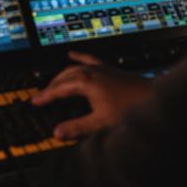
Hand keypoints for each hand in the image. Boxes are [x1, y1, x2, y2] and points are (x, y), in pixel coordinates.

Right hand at [32, 51, 151, 139]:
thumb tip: (58, 132)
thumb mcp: (101, 122)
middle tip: (42, 96)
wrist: (151, 98)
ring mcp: (100, 68)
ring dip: (61, 75)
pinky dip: (78, 56)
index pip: (59, 89)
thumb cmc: (129, 108)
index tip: (35, 101)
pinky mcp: (108, 69)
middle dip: (51, 86)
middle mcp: (91, 72)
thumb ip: (78, 127)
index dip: (46, 96)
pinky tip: (72, 54)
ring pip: (74, 67)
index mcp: (86, 83)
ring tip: (53, 81)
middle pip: (64, 77)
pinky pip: (89, 58)